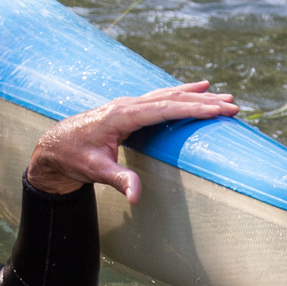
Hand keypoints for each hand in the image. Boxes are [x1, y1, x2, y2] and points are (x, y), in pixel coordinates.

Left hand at [27, 81, 238, 203]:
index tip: (217, 109)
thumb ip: (119, 180)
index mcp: (120, 116)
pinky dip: (180, 94)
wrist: (53, 147)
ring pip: (167, 96)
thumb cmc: (73, 158)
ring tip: (222, 95)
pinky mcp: (128, 110)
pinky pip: (160, 98)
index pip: (163, 109)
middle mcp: (126, 105)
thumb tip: (137, 196)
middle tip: (233, 104)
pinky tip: (195, 89)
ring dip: (195, 96)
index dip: (192, 109)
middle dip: (202, 102)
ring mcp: (127, 105)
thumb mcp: (95, 171)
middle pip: (170, 99)